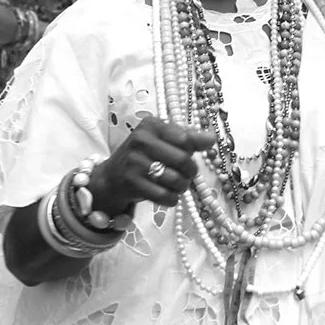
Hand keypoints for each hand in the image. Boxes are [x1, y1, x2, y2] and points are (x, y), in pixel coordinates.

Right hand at [88, 118, 215, 214]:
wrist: (112, 177)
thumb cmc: (144, 156)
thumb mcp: (162, 141)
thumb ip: (188, 138)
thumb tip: (211, 138)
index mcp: (150, 125)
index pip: (185, 139)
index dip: (192, 152)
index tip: (188, 155)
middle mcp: (140, 140)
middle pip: (183, 160)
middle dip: (190, 172)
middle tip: (186, 175)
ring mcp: (135, 162)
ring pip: (176, 180)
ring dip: (182, 186)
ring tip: (177, 185)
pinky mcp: (132, 183)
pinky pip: (165, 196)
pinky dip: (172, 199)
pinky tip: (168, 195)